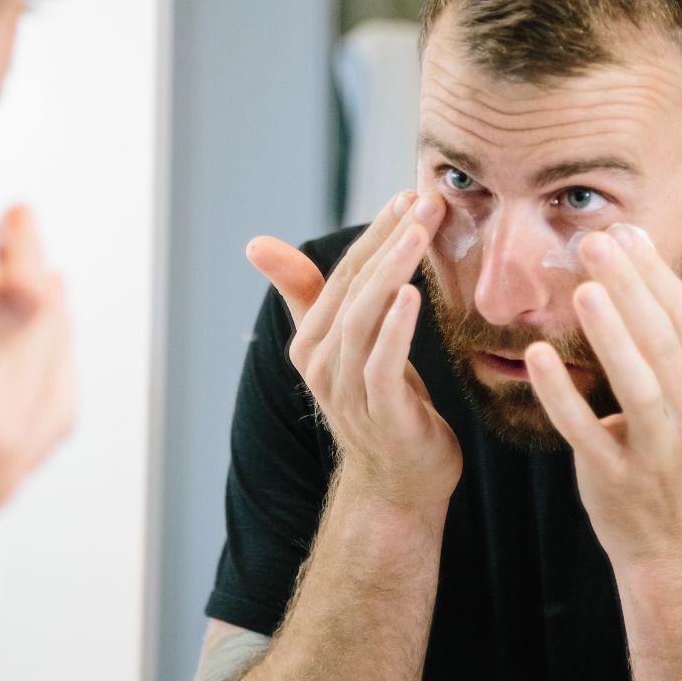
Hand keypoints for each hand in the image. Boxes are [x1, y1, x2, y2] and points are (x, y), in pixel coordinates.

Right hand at [0, 206, 74, 573]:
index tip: (1, 212)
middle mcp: (0, 448)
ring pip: (28, 381)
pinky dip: (20, 378)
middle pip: (27, 341)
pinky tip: (5, 376)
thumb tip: (32, 286)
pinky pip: (19, 423)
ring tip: (29, 288)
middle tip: (12, 229)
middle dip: (21, 277)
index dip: (6, 253)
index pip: (14, 312)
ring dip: (29, 324)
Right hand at [245, 191, 460, 512]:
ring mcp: (347, 390)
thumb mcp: (347, 345)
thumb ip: (309, 295)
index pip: (344, 272)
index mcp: (313, 341)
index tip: (407, 196)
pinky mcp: (381, 414)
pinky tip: (414, 295)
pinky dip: (396, 327)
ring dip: (393, 270)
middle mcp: (322, 362)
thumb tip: (256, 244)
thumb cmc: (380, 404)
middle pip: (354, 287)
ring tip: (419, 233)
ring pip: (364, 318)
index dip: (375, 231)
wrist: (398, 484)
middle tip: (425, 202)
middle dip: (389, 239)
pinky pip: (383, 364)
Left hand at [524, 225, 681, 569]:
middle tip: (595, 241)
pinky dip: (559, 394)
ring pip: (634, 383)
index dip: (657, 275)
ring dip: (608, 334)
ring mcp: (657, 452)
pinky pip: (584, 430)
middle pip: (661, 342)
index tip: (628, 234)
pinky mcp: (614, 477)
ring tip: (583, 288)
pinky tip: (537, 356)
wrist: (680, 544)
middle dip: (628, 287)